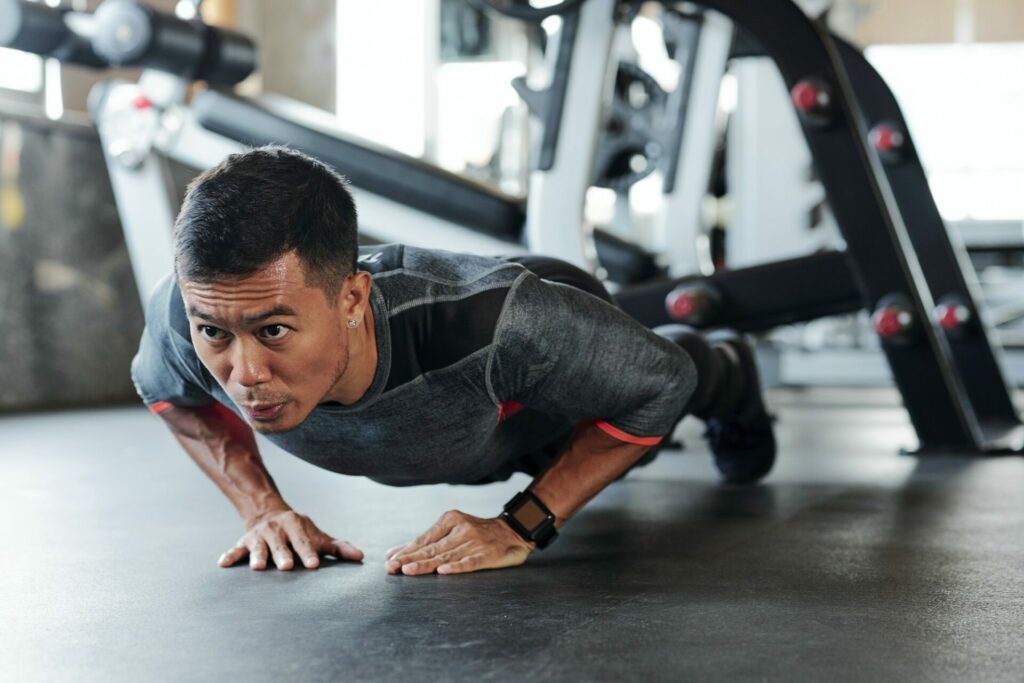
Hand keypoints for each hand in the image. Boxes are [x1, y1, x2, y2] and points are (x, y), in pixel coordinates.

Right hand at [219, 508, 363, 570]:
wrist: (269, 513)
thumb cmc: (299, 532)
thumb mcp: (318, 536)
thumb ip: (338, 547)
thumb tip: (361, 557)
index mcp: (296, 526)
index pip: (304, 542)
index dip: (309, 553)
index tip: (314, 565)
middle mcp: (277, 529)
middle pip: (281, 545)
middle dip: (283, 555)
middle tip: (286, 567)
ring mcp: (259, 536)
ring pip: (259, 547)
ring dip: (258, 556)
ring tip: (258, 567)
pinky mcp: (244, 542)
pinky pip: (236, 549)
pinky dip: (230, 556)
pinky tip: (223, 563)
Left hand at [384, 509, 534, 575]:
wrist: (513, 531)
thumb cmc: (478, 532)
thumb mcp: (454, 528)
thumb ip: (429, 540)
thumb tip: (396, 552)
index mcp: (451, 520)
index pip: (425, 538)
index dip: (407, 549)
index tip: (390, 559)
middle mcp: (462, 530)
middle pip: (431, 548)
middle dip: (409, 558)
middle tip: (391, 567)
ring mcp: (474, 543)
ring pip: (445, 556)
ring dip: (425, 565)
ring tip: (408, 570)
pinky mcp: (487, 555)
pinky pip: (469, 563)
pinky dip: (456, 567)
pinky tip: (443, 572)